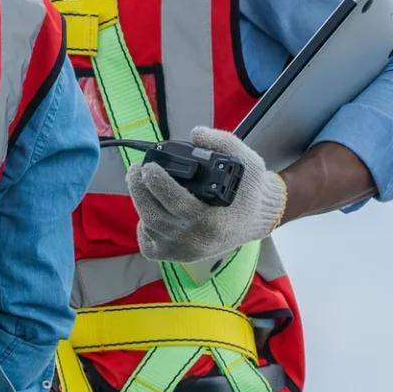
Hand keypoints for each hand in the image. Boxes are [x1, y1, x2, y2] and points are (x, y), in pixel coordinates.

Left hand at [127, 127, 286, 264]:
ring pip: (149, 228)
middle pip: (154, 217)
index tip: (148, 166)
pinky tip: (149, 210)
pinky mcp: (178, 257)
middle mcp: (197, 241)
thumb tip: (195, 134)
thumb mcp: (247, 162)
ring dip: (141, 203)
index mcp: (214, 221)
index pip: (177, 203)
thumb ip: (223, 143)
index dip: (158, 183)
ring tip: (140, 183)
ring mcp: (185, 252)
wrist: (257, 219)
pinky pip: (149, 245)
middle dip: (139, 190)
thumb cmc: (249, 190)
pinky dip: (143, 228)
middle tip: (135, 170)